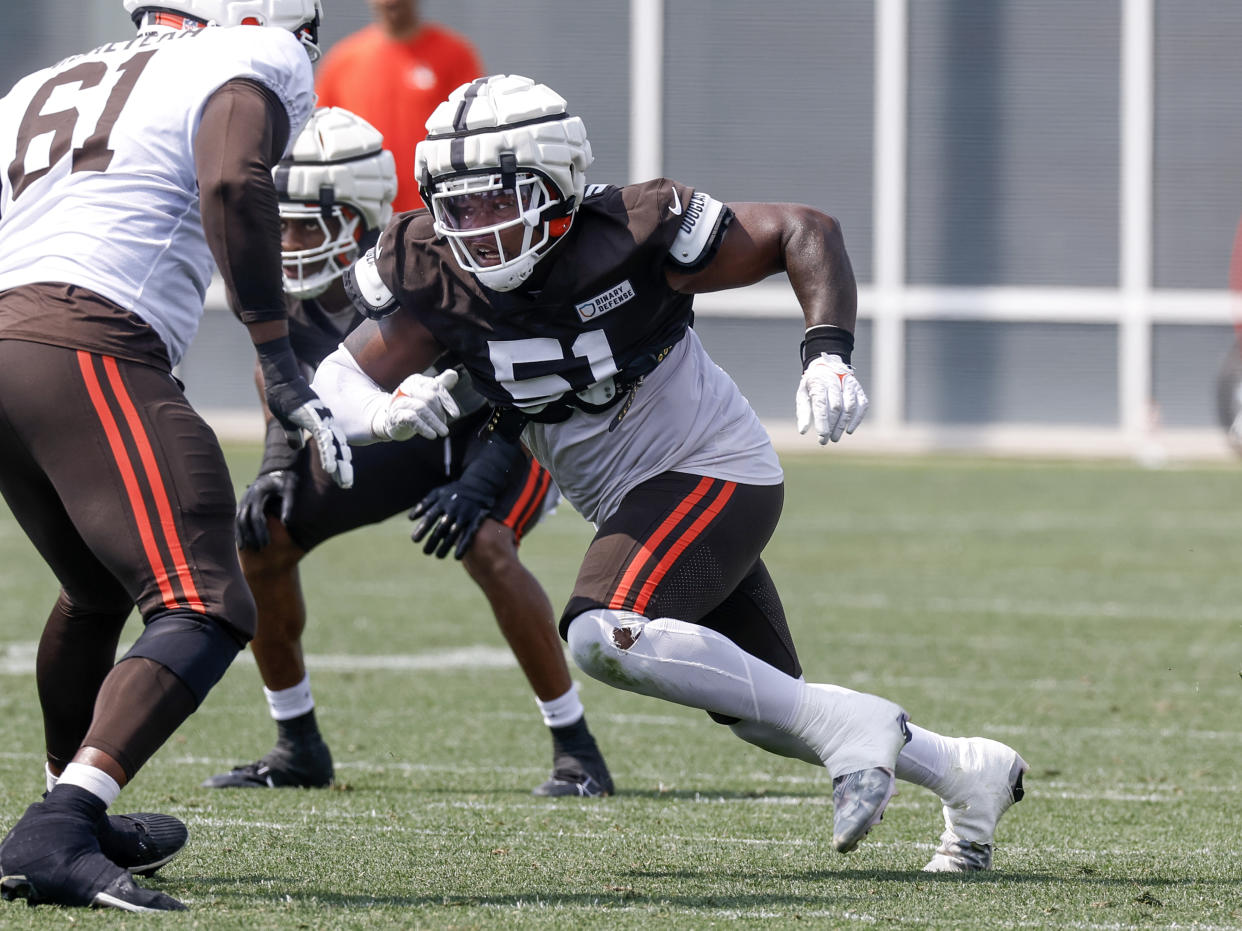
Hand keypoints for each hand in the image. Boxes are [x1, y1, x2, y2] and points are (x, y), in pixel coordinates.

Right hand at [235, 470, 296, 549]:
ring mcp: (243, 499)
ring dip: (242, 534)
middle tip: (261, 548)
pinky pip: (238, 518)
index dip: (260, 531)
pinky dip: (239, 529)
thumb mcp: (290, 489)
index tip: (266, 543)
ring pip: (238, 520)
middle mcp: (248, 497)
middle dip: (251, 535)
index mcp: (258, 494)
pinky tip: (243, 541)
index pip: (256, 517)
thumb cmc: (286, 480)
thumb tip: (287, 523)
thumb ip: (288, 505)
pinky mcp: (243, 502)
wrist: (277, 468)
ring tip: (248, 548)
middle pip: (245, 520)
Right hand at [258, 337, 353, 487]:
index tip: (341, 476)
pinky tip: (331, 468)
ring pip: (336, 448)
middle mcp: (327, 424)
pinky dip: (329, 455)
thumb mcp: (289, 420)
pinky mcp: (317, 420)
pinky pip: (325, 441)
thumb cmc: (285, 397)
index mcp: (322, 425)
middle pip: (339, 449)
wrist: (282, 380)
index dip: (338, 460)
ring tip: (345, 482)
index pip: (333, 446)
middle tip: (347, 484)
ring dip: (340, 466)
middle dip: (343, 468)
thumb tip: (296, 446)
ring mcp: (323, 422)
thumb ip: (294, 433)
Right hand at [375, 369, 460, 440]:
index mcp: (417, 380)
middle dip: (440, 413)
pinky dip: (424, 428)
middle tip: (444, 425)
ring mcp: (400, 401)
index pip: (436, 387)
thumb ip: (441, 384)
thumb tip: (454, 374)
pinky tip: (432, 435)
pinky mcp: (396, 415)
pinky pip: (413, 419)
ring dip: (435, 422)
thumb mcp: (428, 394)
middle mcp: (407, 387)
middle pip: (430, 397)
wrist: (391, 420)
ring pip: (422, 408)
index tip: (455, 414)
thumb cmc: (414, 406)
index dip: (447, 401)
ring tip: (443, 432)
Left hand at [407, 428, 524, 558]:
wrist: (479, 485)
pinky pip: (469, 535)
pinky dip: (463, 546)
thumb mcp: (438, 493)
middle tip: (426, 552)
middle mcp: (453, 508)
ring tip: (438, 556)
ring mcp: (465, 514)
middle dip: (432, 541)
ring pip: (454, 534)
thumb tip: (410, 518)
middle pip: (441, 528)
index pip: (430, 517)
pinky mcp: (476, 519)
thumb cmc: (454, 491)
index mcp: (442, 502)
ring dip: (446, 546)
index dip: (422, 529)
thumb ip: (424, 504)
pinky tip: (456, 557)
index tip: (414, 540)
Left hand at [795, 353, 868, 443]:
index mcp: (819, 383)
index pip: (821, 403)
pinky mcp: (858, 389)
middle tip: (826, 440)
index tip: (821, 435)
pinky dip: (857, 419)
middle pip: (836, 406)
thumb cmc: (813, 385)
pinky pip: (862, 405)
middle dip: (832, 426)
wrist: (828, 366)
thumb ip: (803, 412)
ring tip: (835, 438)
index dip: (822, 421)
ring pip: (849, 406)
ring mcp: (849, 385)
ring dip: (843, 425)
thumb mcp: (803, 394)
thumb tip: (803, 431)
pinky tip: (849, 430)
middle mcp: (835, 382)